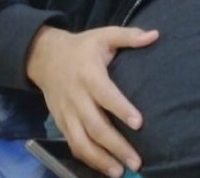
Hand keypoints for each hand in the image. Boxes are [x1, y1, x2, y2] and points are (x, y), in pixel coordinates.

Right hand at [26, 25, 158, 176]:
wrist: (44, 57)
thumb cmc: (82, 47)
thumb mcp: (103, 35)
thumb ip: (128, 36)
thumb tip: (155, 35)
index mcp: (89, 75)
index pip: (106, 95)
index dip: (121, 109)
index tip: (139, 124)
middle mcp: (76, 98)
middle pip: (95, 126)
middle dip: (116, 145)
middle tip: (137, 160)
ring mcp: (66, 113)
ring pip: (81, 142)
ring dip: (101, 160)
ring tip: (121, 171)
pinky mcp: (60, 123)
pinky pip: (73, 145)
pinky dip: (88, 159)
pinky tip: (105, 168)